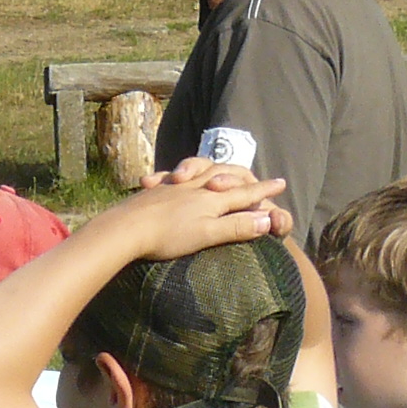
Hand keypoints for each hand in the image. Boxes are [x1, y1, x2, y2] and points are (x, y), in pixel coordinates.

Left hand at [111, 164, 288, 253]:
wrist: (125, 228)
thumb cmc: (167, 236)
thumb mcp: (207, 233)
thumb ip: (236, 226)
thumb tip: (266, 220)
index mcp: (212, 199)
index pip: (245, 193)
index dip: (264, 190)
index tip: (281, 183)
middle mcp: (197, 187)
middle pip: (227, 177)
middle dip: (245, 178)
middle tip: (257, 179)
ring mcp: (176, 186)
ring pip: (202, 172)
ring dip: (216, 171)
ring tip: (220, 176)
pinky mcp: (157, 191)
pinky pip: (176, 177)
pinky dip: (184, 175)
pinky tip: (178, 180)